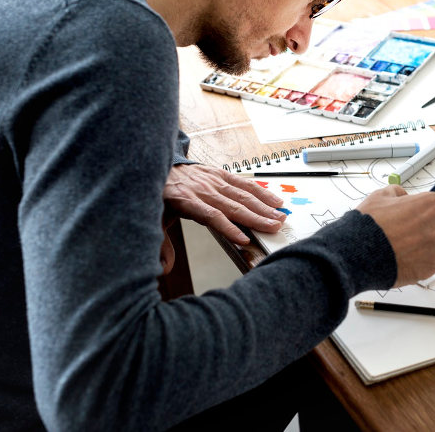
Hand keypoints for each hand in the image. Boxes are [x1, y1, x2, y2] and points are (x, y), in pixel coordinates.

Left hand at [163, 164, 286, 245]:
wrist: (157, 165)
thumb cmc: (159, 194)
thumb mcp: (154, 220)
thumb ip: (161, 246)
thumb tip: (164, 269)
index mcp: (186, 201)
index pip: (211, 216)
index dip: (228, 228)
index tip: (244, 240)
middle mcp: (203, 189)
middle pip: (233, 206)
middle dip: (256, 218)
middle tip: (274, 228)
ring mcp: (213, 180)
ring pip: (242, 194)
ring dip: (263, 207)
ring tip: (280, 217)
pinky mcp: (220, 174)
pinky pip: (243, 183)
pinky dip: (261, 192)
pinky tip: (274, 200)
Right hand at [356, 185, 434, 286]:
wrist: (360, 253)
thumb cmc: (372, 224)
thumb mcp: (381, 196)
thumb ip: (398, 193)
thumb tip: (402, 196)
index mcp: (434, 206)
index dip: (427, 210)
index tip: (417, 214)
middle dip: (427, 228)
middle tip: (406, 231)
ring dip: (423, 246)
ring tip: (400, 246)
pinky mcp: (431, 269)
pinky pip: (428, 262)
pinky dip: (418, 261)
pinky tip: (401, 257)